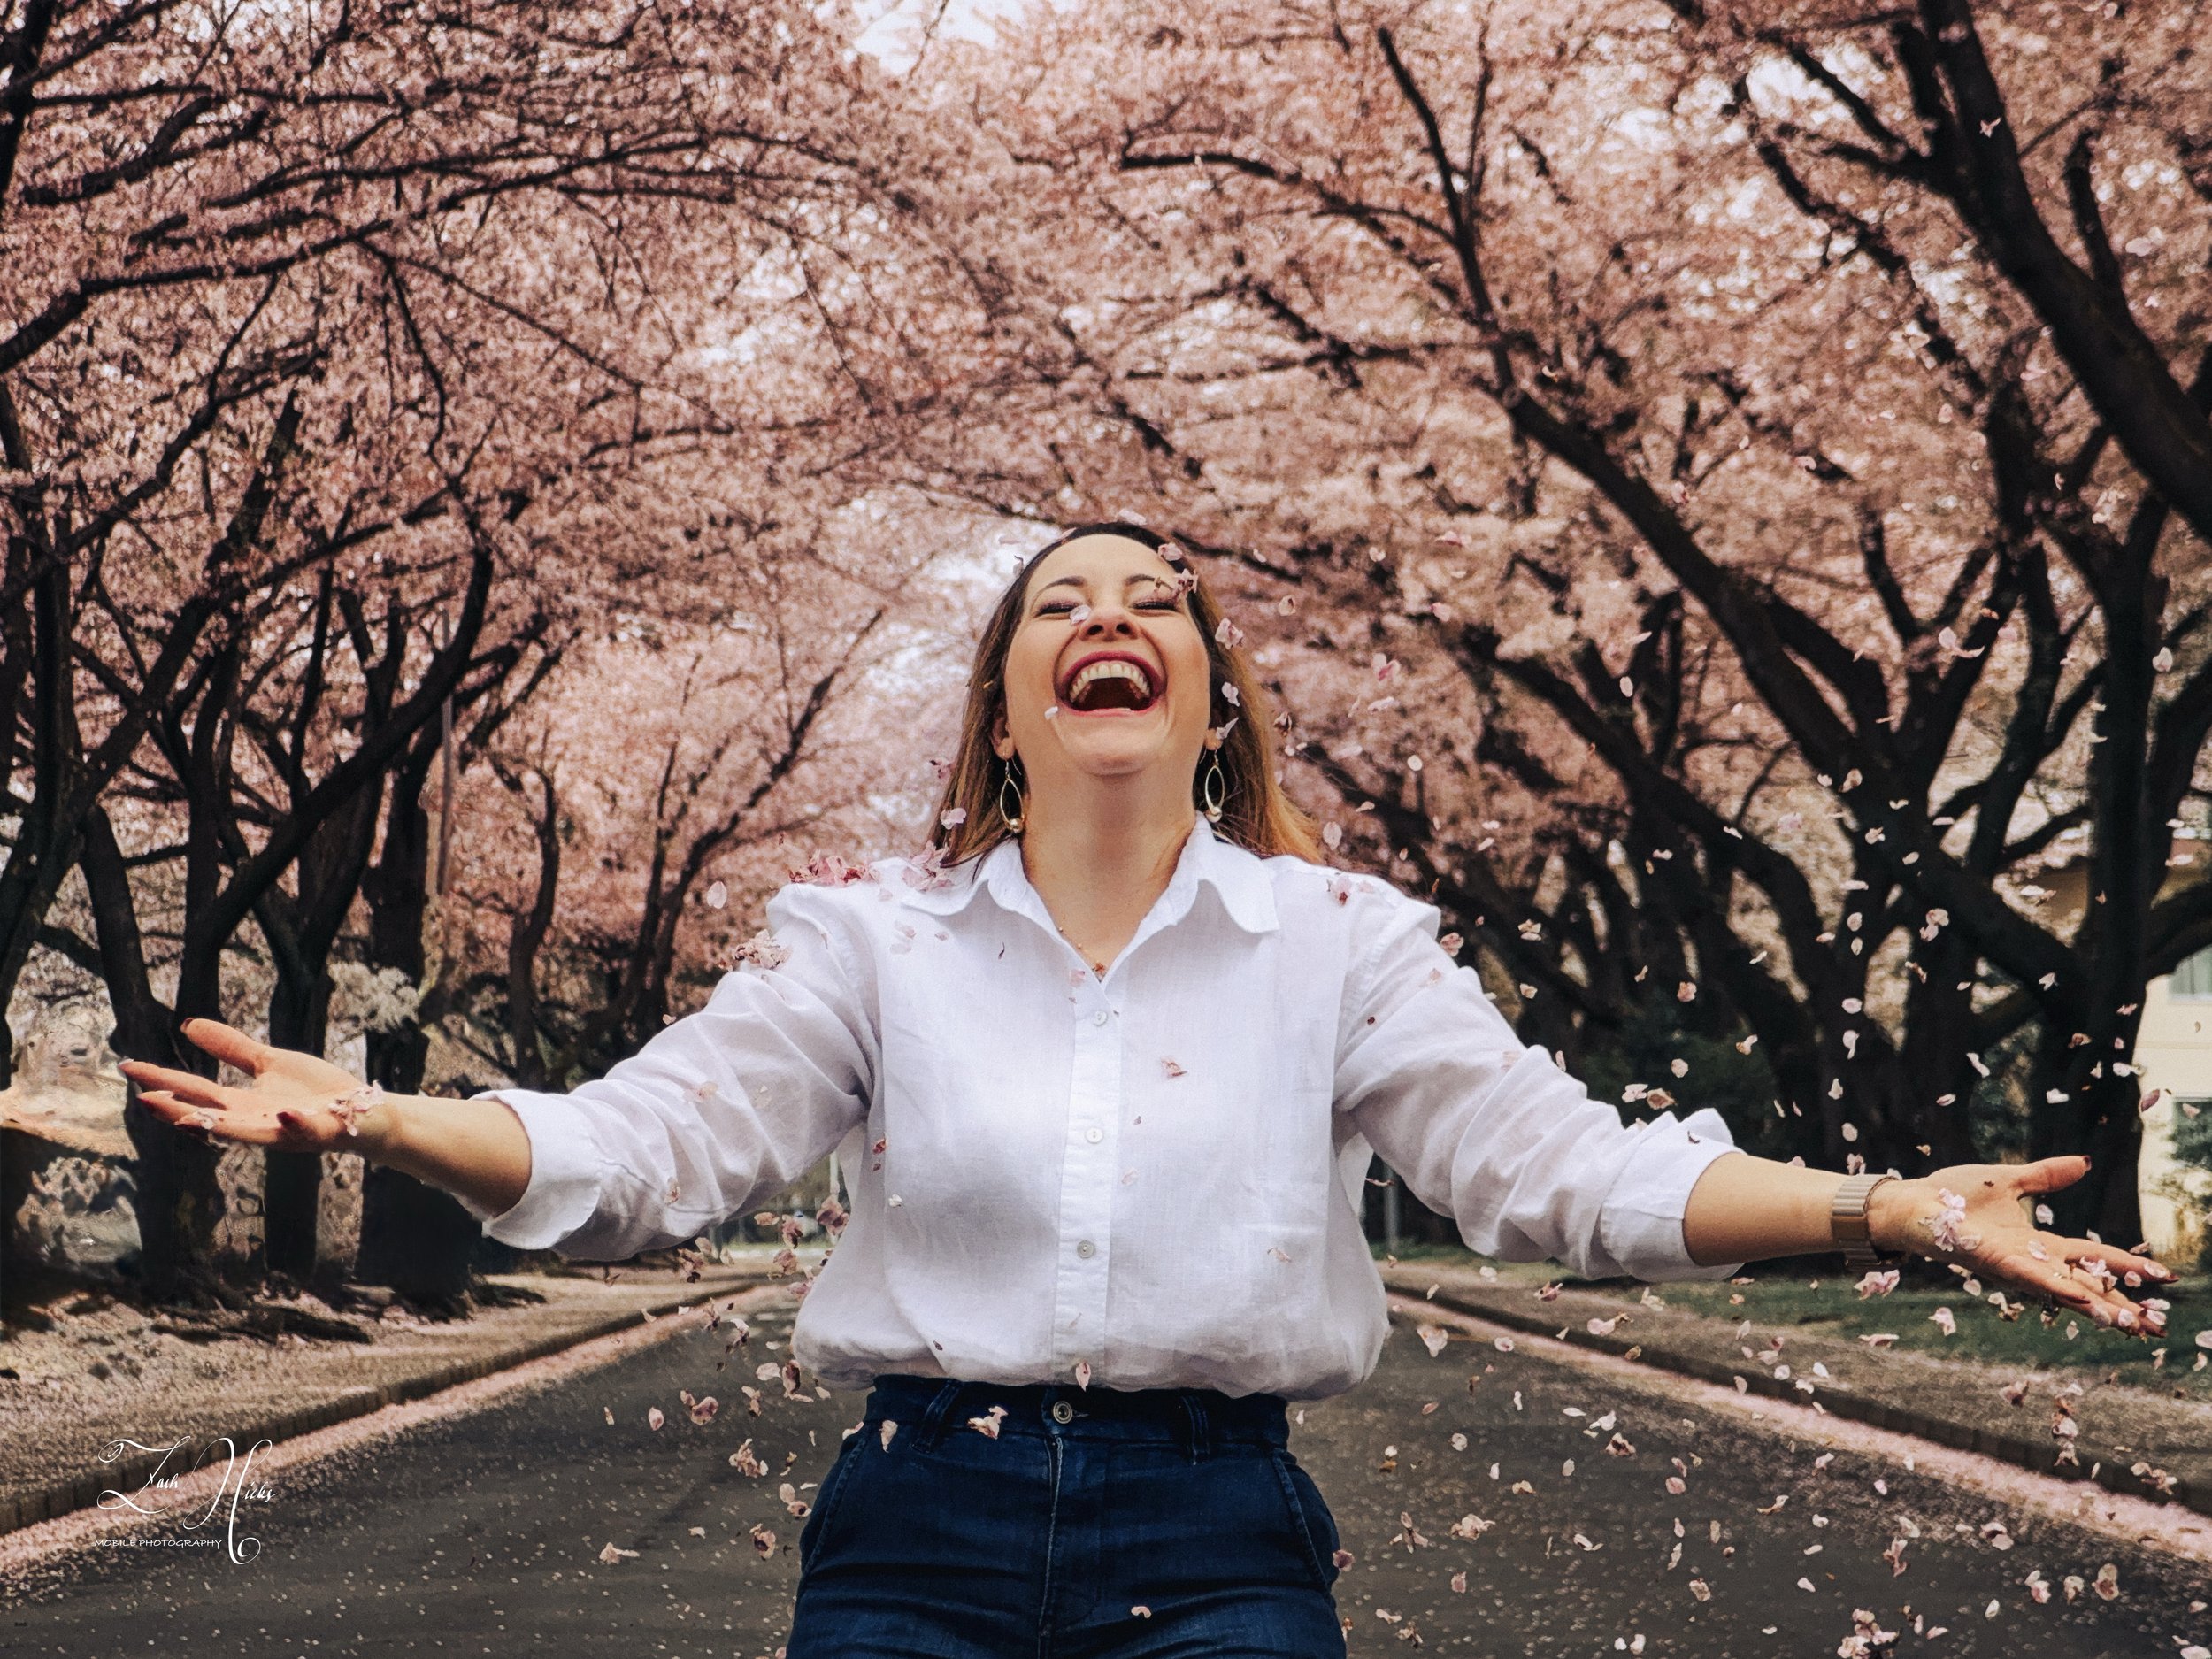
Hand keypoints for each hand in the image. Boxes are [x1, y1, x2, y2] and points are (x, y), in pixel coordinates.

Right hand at [118, 1018, 393, 1155]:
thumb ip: (232, 1048)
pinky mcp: (320, 1130)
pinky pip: (305, 1130)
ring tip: (188, 1118)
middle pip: (210, 1117)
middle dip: (177, 1112)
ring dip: (220, 1127)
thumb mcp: (268, 1063)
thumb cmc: (315, 1090)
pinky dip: (293, 1122)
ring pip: (248, 1133)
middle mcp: (257, 1122)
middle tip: (144, 1099)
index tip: (128, 1067)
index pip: (194, 1091)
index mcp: (242, 1105)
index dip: (162, 1080)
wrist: (363, 1111)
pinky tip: (283, 1111)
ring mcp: (286, 1129)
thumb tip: (189, 1025)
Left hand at [1867, 1156, 2175, 1333]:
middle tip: (2157, 1328)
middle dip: (2120, 1307)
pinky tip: (2081, 1299)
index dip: (2126, 1268)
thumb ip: (2046, 1176)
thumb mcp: (2010, 1180)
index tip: (2164, 1278)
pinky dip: (2056, 1288)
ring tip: (2131, 1324)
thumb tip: (2083, 1162)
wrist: (1911, 1202)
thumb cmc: (1951, 1195)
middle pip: (2085, 1285)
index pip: (2092, 1259)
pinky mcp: (1992, 1261)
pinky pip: (2029, 1277)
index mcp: (2037, 1243)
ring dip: (2097, 1306)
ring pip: (2063, 1289)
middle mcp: (2030, 1261)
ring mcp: (2013, 1265)